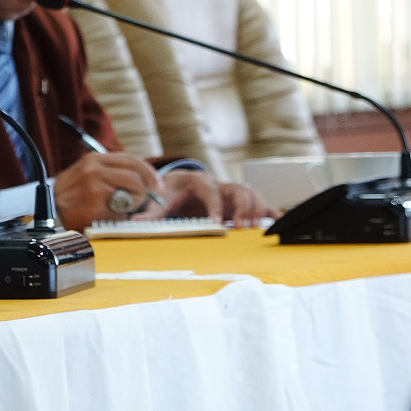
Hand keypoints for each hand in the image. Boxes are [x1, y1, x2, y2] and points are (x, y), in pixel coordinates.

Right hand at [52, 152, 162, 229]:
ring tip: (119, 210)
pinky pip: (122, 208)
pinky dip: (120, 215)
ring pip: (134, 189)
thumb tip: (143, 184)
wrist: (46, 211)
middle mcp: (95, 166)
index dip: (148, 172)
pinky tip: (106, 217)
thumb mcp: (86, 176)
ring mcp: (95, 182)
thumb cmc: (69, 198)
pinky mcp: (95, 200)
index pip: (131, 159)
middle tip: (147, 200)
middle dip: (146, 189)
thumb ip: (111, 174)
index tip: (157, 184)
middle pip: (136, 173)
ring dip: (134, 203)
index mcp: (94, 159)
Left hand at [156, 170, 276, 225]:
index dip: (214, 206)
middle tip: (240, 227)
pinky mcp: (239, 200)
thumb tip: (134, 220)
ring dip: (255, 210)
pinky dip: (269, 211)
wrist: (179, 182)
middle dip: (241, 207)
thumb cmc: (170, 191)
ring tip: (253, 229)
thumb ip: (151, 211)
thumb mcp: (160, 199)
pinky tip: (276, 222)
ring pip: (251, 193)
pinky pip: (259, 202)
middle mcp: (218, 183)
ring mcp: (230, 190)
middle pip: (237, 189)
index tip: (216, 223)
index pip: (209, 190)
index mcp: (198, 181)